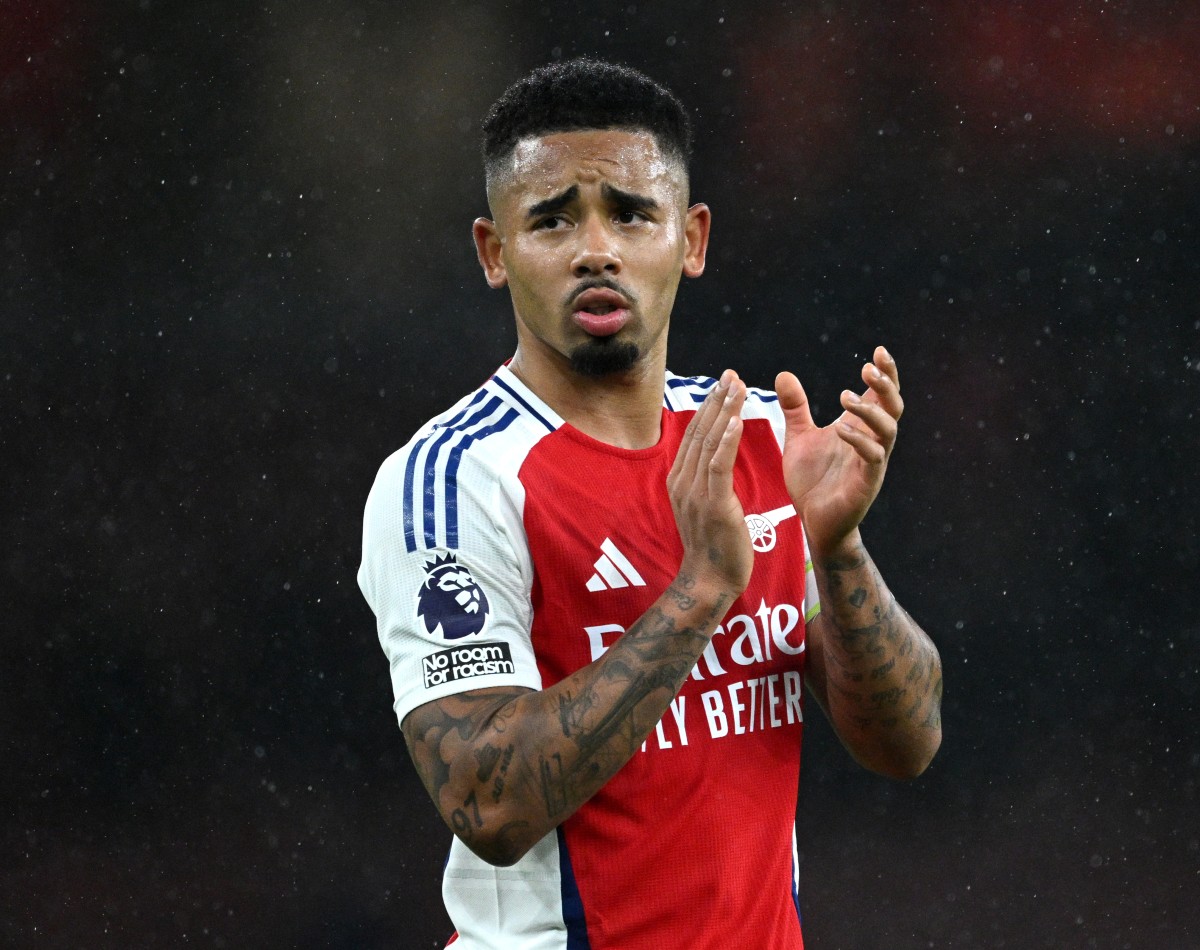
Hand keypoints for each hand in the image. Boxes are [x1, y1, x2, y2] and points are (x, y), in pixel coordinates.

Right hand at [667, 369, 752, 597]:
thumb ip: (706, 480)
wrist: (710, 581)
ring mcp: (694, 492)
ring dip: (724, 411)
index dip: (709, 406)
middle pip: (699, 431)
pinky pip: (718, 466)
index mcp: (679, 479)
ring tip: (737, 386)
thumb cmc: (714, 545)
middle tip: (731, 374)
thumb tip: (713, 457)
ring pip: (709, 442)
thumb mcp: (705, 506)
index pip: (694, 434)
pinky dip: (726, 441)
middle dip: (716, 400)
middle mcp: (682, 481)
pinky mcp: (713, 504)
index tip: (723, 383)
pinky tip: (736, 420)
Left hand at [776, 346, 902, 556]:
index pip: (881, 395)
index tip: (879, 350)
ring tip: (845, 397)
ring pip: (888, 430)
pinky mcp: (866, 483)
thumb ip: (795, 407)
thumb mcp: (799, 437)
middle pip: (893, 407)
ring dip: (870, 410)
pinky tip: (841, 429)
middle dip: (886, 385)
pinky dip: (859, 441)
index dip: (886, 373)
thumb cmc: (812, 480)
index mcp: (859, 428)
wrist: (812, 522)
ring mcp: (872, 463)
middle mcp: (872, 442)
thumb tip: (783, 373)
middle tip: (868, 367)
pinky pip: (873, 458)